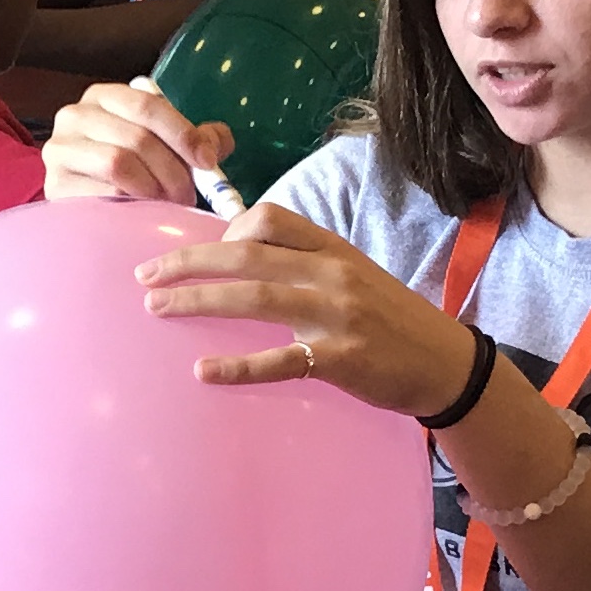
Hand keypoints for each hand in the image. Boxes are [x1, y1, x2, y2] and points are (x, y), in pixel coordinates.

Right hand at [41, 82, 235, 204]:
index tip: (208, 161)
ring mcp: (60, 151)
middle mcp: (74, 116)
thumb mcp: (165, 147)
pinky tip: (145, 214)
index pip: (147, 105)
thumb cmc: (133, 171)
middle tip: (190, 194)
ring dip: (154, 188)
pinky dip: (133, 205)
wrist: (90, 208)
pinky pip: (103, 193)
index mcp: (104, 97)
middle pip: (136, 137)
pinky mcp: (55, 186)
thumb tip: (219, 141)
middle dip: (173, 169)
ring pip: (119, 163)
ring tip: (168, 205)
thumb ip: (196, 139)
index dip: (183, 133)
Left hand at [137, 202, 479, 416]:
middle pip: (247, 253)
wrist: (445, 362)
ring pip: (254, 298)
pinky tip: (204, 372)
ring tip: (158, 309)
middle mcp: (332, 273)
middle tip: (146, 276)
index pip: (271, 218)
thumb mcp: (352, 275)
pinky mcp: (341, 358)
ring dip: (198, 301)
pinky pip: (280, 361)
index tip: (200, 253)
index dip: (227, 229)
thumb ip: (304, 264)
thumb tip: (239, 256)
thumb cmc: (389, 319)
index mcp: (333, 249)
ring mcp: (337, 315)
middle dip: (189, 261)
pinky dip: (238, 367)